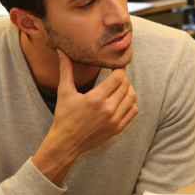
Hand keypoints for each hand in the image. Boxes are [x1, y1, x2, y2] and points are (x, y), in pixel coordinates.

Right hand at [32, 49, 137, 185]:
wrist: (66, 143)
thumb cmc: (64, 117)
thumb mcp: (64, 92)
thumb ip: (66, 70)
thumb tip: (61, 51)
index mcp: (96, 98)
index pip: (118, 77)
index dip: (119, 69)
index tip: (116, 65)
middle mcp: (108, 109)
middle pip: (126, 85)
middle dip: (122, 78)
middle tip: (115, 75)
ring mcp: (115, 120)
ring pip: (132, 97)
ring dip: (128, 89)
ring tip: (118, 87)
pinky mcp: (118, 128)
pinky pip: (133, 111)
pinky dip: (130, 103)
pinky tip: (120, 101)